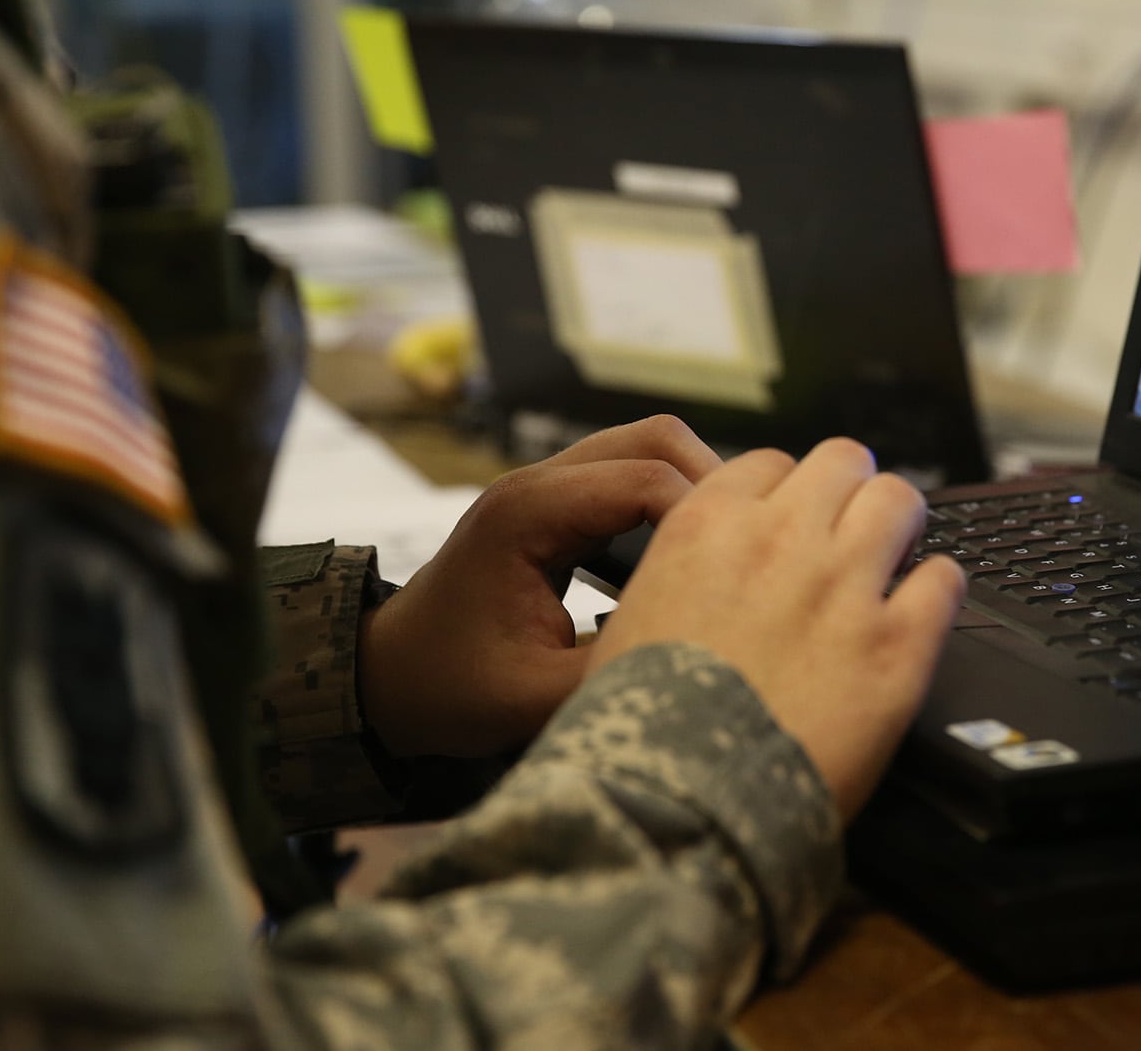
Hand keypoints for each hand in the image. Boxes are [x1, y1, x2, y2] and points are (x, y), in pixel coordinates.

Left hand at [360, 415, 721, 757]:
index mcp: (527, 514)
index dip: (707, 520)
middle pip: (656, 439)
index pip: (646, 480)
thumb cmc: (449, 689)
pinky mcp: (559, 506)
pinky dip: (672, 503)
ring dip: (697, 489)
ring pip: (649, 449)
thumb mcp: (533, 700)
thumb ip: (615, 674)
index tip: (742, 577)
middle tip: (750, 553)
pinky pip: (633, 477)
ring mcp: (548, 486)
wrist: (389, 678)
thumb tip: (705, 664)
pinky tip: (693, 561)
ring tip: (730, 556)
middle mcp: (539, 482)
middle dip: (715, 487)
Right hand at [588, 438, 965, 821]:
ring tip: (895, 556)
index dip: (786, 494)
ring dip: (898, 524)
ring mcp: (844, 588)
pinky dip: (937, 589)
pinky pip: (944, 580)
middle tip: (853, 528)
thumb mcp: (631, 621)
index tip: (792, 522)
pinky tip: (922, 610)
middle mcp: (781, 541)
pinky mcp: (897, 646)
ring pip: (900, 501)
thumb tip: (707, 575)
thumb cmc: (643, 726)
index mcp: (707, 527)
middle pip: (843, 460)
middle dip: (850, 490)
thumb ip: (681, 574)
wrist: (680, 802)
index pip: (768, 464)